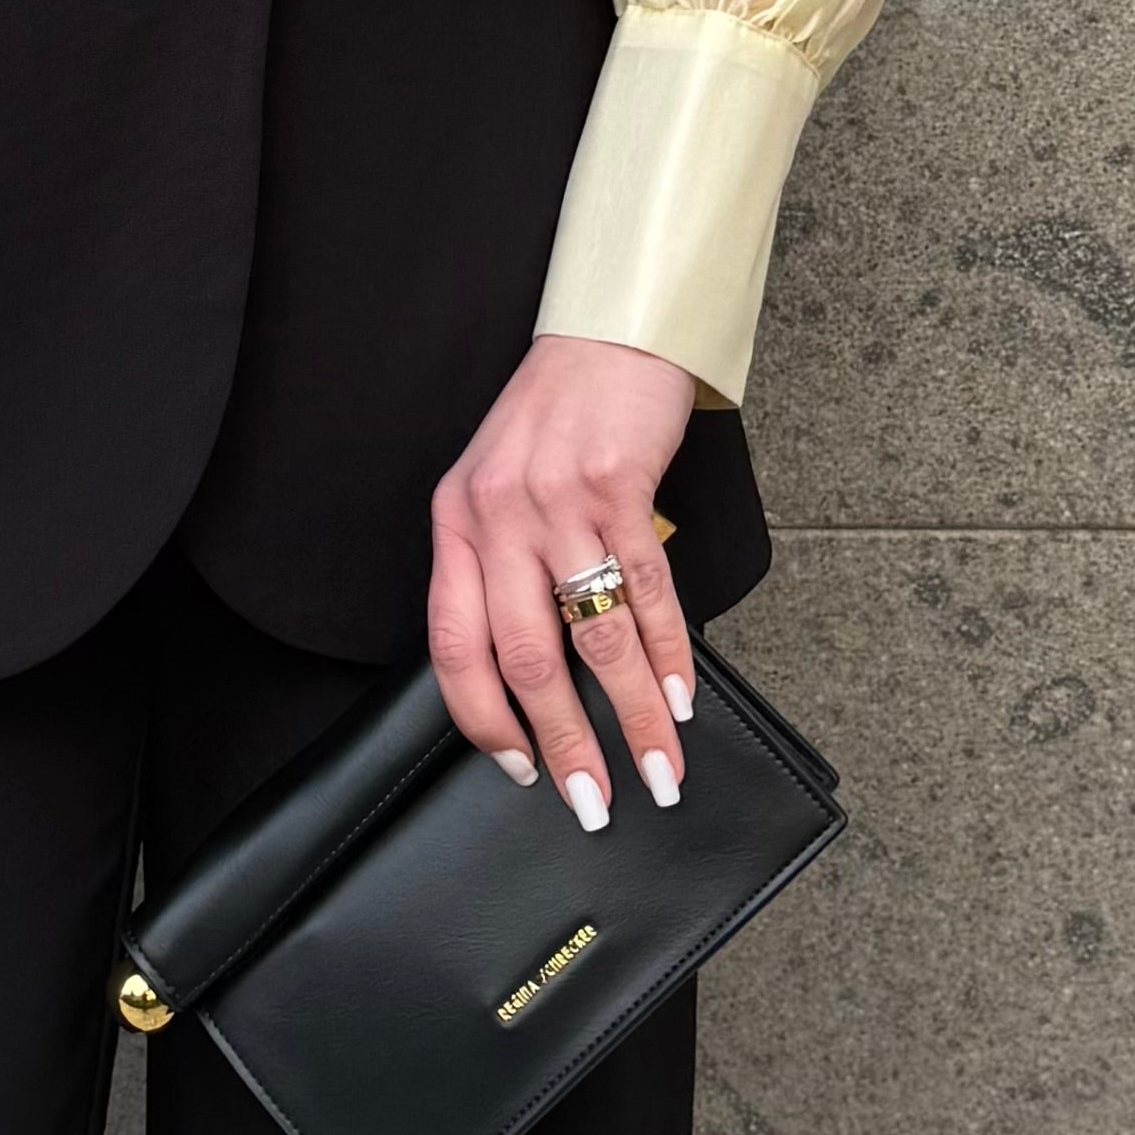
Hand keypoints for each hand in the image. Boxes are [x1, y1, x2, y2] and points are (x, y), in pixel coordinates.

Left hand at [426, 333, 704, 827]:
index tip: (519, 769)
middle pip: (527, 658)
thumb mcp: (498, 488)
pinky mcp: (620, 487)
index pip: (454, 647)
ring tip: (657, 769)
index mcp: (456, 525)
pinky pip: (647, 591)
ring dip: (631, 715)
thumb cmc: (553, 419)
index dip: (484, 719)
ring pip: (595, 636)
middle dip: (565, 741)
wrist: (606, 334)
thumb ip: (501, 569)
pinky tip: (680, 696)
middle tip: (593, 801)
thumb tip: (532, 671)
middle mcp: (498, 518)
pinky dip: (669, 654)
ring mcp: (559, 503)